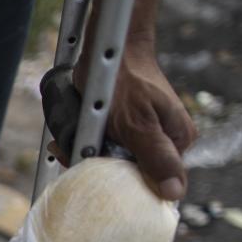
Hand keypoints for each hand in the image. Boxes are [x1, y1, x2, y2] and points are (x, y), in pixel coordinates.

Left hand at [76, 49, 196, 200]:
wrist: (110, 48)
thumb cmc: (127, 81)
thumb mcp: (138, 125)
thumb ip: (155, 157)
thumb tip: (175, 193)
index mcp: (178, 142)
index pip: (155, 183)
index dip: (123, 184)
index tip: (93, 173)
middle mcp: (163, 141)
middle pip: (129, 172)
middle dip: (99, 166)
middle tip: (70, 153)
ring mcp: (142, 135)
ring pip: (111, 160)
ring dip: (85, 154)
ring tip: (63, 143)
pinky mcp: (122, 129)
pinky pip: (102, 147)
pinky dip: (83, 143)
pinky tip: (67, 137)